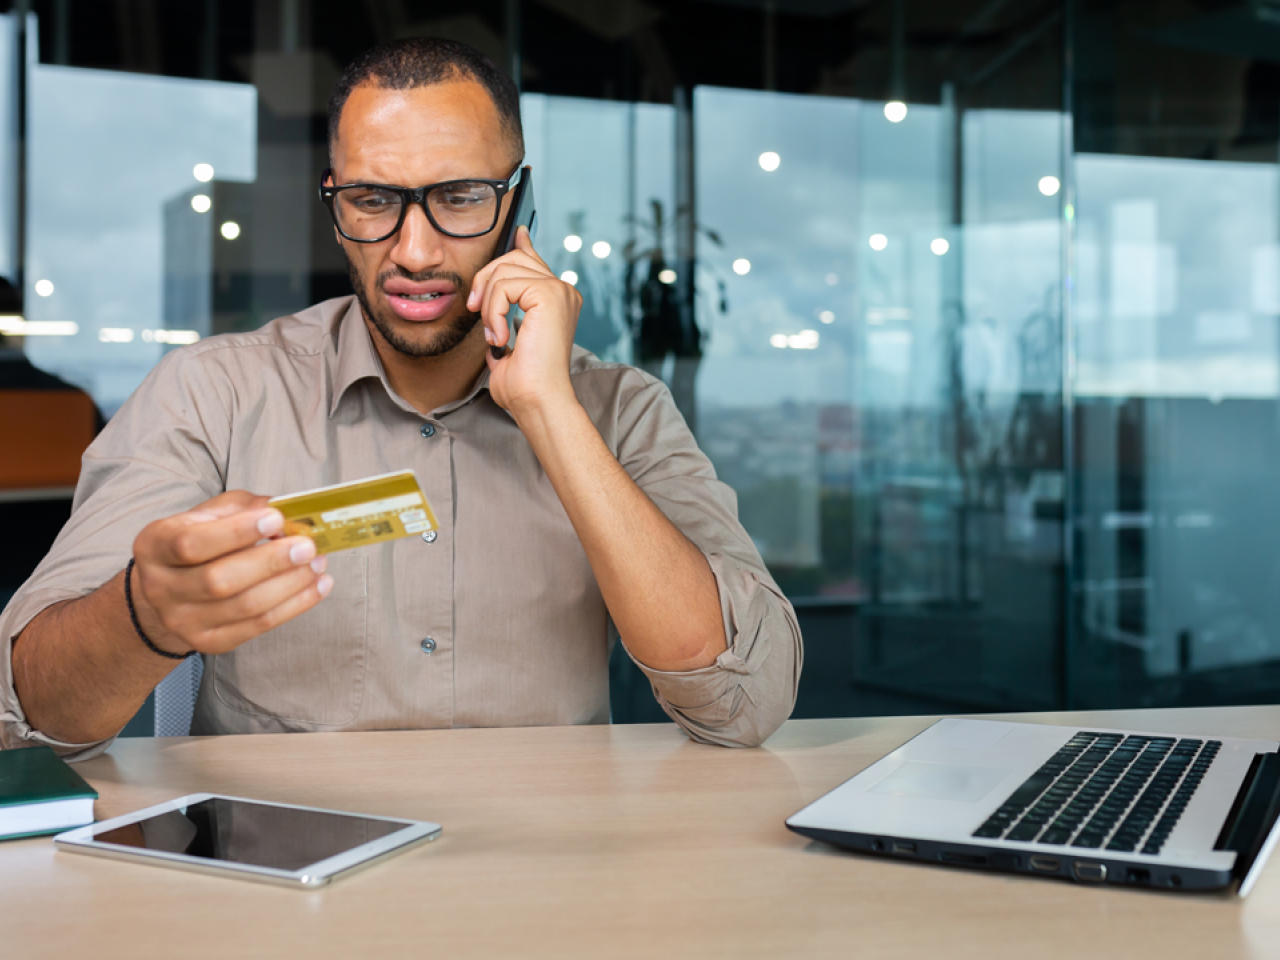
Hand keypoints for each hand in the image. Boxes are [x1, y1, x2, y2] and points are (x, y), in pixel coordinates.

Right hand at [130, 491, 331, 655]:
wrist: (172, 589)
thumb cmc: (200, 540)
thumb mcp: (212, 514)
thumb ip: (244, 508)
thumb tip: (286, 511)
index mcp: (154, 546)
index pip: (192, 542)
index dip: (236, 532)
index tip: (275, 519)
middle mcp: (160, 587)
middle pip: (219, 580)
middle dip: (270, 562)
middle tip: (307, 546)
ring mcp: (182, 621)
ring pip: (245, 606)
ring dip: (291, 584)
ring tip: (318, 564)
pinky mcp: (209, 642)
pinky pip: (259, 626)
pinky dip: (295, 605)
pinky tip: (317, 587)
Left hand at [466, 226, 582, 419]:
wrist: (537, 400)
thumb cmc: (524, 384)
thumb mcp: (506, 343)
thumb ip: (501, 318)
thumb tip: (488, 300)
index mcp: (558, 301)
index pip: (535, 262)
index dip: (522, 245)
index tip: (517, 232)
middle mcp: (564, 291)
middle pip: (513, 258)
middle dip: (485, 279)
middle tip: (476, 310)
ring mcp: (559, 290)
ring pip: (504, 270)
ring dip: (488, 303)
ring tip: (494, 335)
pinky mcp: (549, 294)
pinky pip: (504, 285)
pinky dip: (493, 311)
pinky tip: (500, 336)